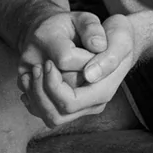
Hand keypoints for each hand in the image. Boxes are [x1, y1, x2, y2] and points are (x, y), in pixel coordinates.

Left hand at [18, 11, 136, 128]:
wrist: (118, 39)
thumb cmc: (118, 35)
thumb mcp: (120, 37)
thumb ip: (108, 57)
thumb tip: (89, 75)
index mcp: (103, 90)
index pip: (70, 101)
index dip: (53, 85)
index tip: (49, 61)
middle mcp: (93, 103)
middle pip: (57, 113)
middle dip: (40, 91)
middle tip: (37, 66)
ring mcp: (82, 105)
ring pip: (51, 117)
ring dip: (36, 98)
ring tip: (32, 73)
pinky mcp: (72, 102)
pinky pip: (47, 112)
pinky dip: (35, 100)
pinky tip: (33, 80)